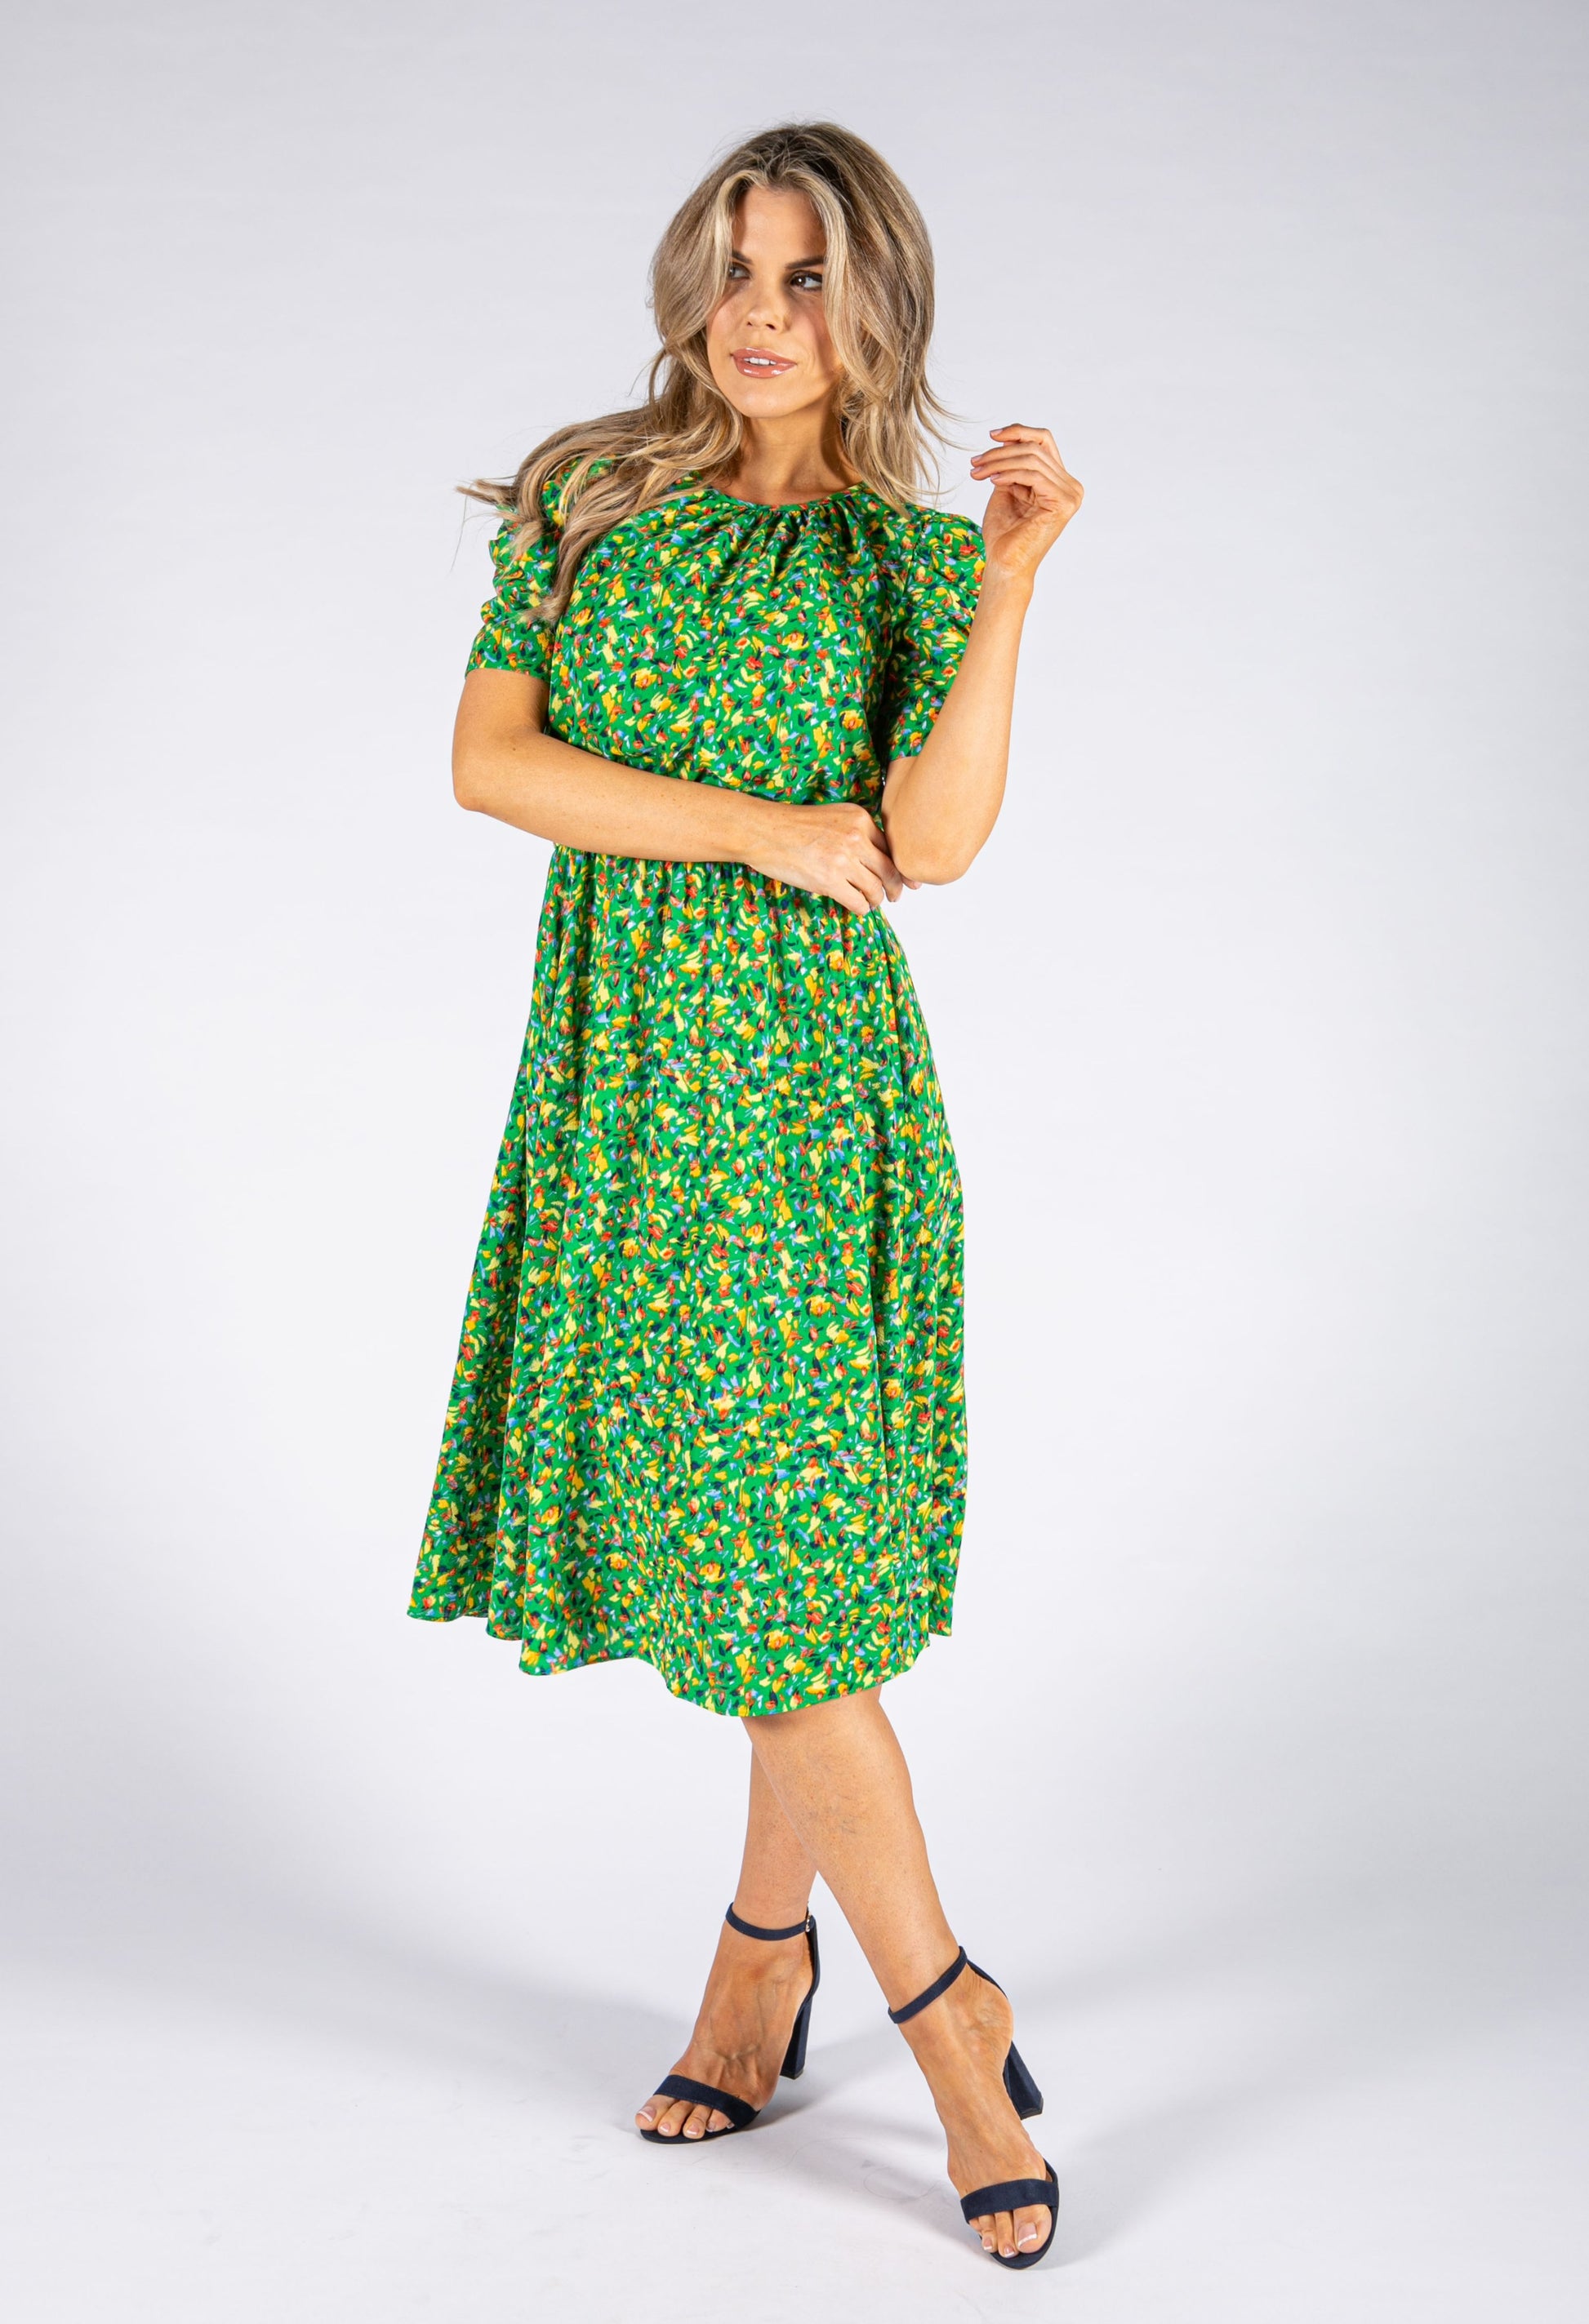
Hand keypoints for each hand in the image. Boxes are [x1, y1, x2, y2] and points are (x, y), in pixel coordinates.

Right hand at [745, 799, 914, 913]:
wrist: (764, 831)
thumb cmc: (793, 826)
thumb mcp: (833, 817)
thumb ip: (856, 833)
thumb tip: (876, 859)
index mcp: (859, 819)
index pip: (891, 848)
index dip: (901, 868)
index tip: (909, 881)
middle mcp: (856, 837)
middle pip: (889, 869)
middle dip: (896, 888)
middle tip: (895, 897)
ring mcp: (843, 859)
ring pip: (876, 888)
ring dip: (877, 900)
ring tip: (872, 903)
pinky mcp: (829, 879)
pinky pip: (858, 901)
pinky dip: (862, 908)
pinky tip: (858, 908)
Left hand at [969, 424, 1082, 581]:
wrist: (1005, 565)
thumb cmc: (1004, 534)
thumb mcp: (1007, 488)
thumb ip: (1012, 464)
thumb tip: (1008, 438)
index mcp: (1060, 482)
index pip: (1044, 442)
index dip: (1019, 432)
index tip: (992, 435)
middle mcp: (1071, 486)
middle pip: (1035, 448)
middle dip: (1000, 452)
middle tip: (975, 462)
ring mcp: (1070, 495)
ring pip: (1032, 459)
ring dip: (999, 462)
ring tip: (977, 472)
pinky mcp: (1063, 503)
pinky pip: (1033, 474)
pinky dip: (1009, 473)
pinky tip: (992, 480)